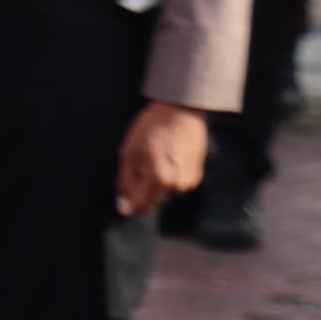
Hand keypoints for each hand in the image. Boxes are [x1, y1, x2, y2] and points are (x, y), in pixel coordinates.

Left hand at [115, 100, 207, 215]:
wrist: (181, 111)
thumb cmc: (151, 128)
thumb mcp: (129, 153)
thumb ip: (125, 183)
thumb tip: (122, 208)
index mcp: (158, 180)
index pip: (140, 207)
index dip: (128, 202)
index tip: (123, 194)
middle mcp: (177, 186)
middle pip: (153, 201)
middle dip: (142, 189)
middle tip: (140, 165)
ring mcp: (190, 182)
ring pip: (165, 193)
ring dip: (156, 183)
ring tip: (155, 158)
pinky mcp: (198, 176)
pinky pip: (177, 185)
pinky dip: (170, 177)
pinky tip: (167, 158)